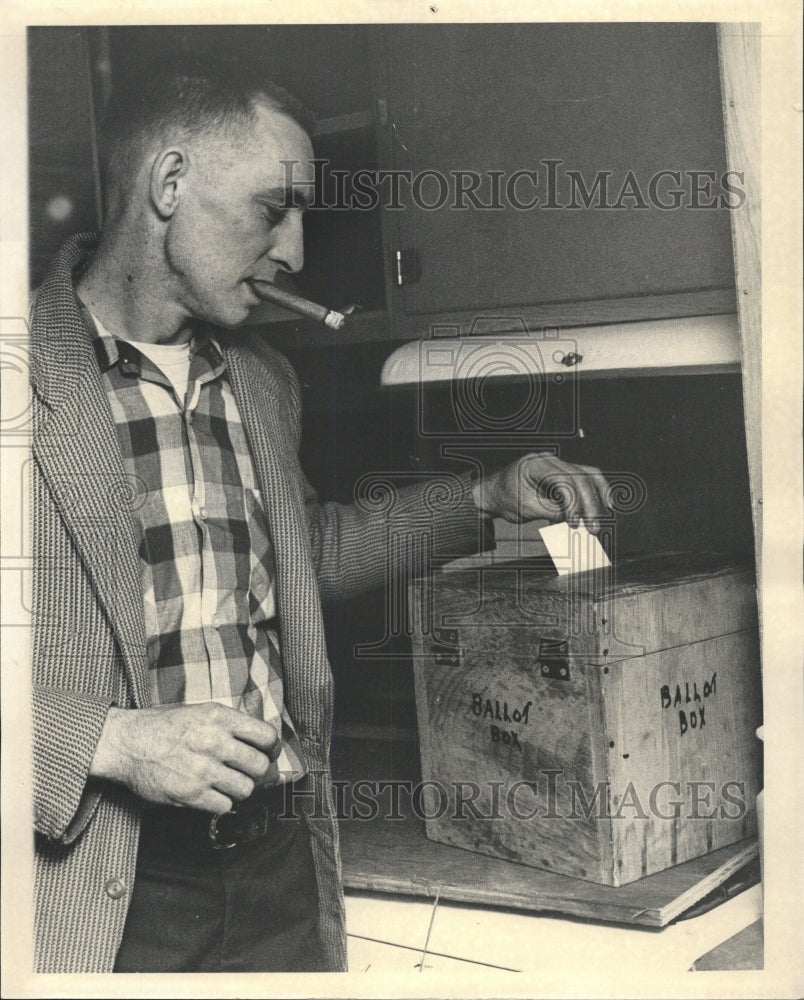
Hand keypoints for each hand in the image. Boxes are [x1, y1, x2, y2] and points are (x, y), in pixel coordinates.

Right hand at [90, 702, 279, 813]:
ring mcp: (202, 769)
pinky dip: (221, 804)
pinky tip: (211, 795)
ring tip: (226, 784)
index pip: (267, 736)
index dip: (271, 748)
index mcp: (219, 717)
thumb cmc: (164, 726)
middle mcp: (214, 742)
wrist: (126, 742)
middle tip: (248, 774)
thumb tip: (262, 742)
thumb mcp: (201, 711)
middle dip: (257, 773)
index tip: (267, 754)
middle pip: (260, 766)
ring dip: (238, 790)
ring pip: (245, 789)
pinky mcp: (190, 794)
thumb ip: (230, 724)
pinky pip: (225, 807)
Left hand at [472, 452, 609, 531]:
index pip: (564, 480)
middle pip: (579, 476)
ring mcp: (557, 464)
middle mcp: (549, 460)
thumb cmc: (505, 498)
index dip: (573, 502)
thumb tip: (574, 517)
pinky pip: (584, 478)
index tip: (574, 522)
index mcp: (536, 464)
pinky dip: (595, 492)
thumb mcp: (525, 508)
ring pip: (587, 474)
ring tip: (601, 517)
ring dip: (597, 496)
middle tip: (593, 527)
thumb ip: (550, 511)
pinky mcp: (562, 473)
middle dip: (589, 504)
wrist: (495, 493)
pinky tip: (604, 504)